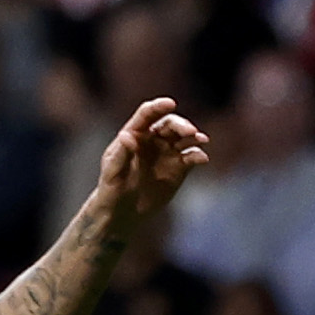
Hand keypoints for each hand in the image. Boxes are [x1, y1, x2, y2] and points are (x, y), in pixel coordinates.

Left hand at [92, 98, 214, 227]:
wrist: (123, 211)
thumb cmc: (112, 188)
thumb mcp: (113, 172)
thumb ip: (121, 153)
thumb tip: (128, 135)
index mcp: (135, 134)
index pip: (147, 114)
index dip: (159, 106)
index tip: (170, 103)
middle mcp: (154, 139)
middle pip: (170, 124)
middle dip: (181, 125)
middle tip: (191, 131)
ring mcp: (168, 152)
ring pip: (184, 138)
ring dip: (194, 136)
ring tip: (201, 139)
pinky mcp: (179, 168)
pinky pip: (192, 157)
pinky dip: (198, 156)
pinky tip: (202, 158)